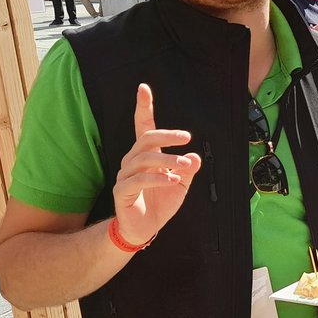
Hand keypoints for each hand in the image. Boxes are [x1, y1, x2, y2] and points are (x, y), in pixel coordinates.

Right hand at [112, 84, 202, 246]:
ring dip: (167, 160)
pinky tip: (171, 180)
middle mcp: (133, 161)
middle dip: (167, 135)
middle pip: (146, 139)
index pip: (143, 127)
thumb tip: (195, 156)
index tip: (144, 88)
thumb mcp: (181, 184)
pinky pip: (138, 180)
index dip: (143, 108)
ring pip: (144, 159)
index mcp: (146, 155)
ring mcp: (125, 175)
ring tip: (184, 165)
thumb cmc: (160, 203)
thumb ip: (188, 170)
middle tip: (187, 137)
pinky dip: (157, 178)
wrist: (144, 229)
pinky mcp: (122, 191)